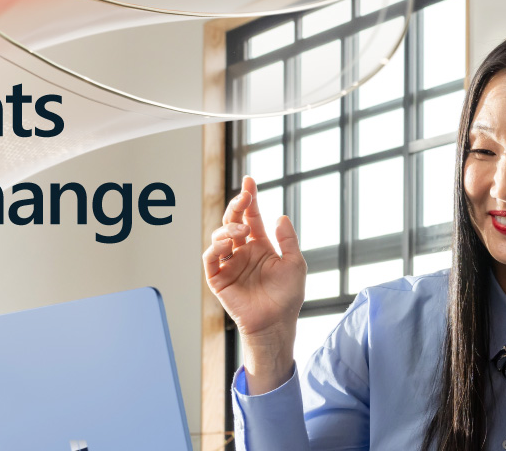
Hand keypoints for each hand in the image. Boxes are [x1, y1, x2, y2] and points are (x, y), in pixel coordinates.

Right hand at [202, 176, 305, 390]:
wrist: (276, 323)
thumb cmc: (287, 296)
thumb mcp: (295, 263)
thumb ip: (287, 239)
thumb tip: (279, 216)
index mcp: (260, 246)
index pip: (251, 217)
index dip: (250, 199)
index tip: (249, 181)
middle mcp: (242, 252)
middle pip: (233, 222)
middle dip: (236, 207)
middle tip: (244, 198)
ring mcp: (229, 264)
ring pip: (220, 237)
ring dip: (229, 229)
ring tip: (243, 233)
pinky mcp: (218, 279)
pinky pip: (210, 258)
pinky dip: (216, 248)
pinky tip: (228, 245)